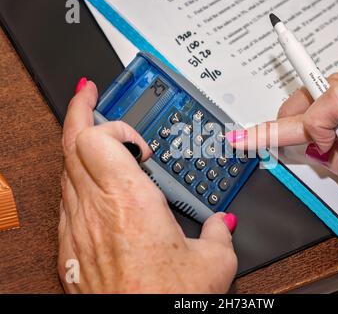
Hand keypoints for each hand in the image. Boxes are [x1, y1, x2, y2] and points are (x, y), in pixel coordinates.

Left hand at [59, 79, 237, 292]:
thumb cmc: (166, 299)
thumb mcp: (212, 262)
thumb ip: (219, 231)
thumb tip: (222, 222)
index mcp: (131, 201)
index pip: (99, 138)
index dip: (114, 126)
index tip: (135, 135)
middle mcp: (97, 209)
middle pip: (72, 142)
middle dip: (79, 111)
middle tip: (88, 95)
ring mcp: (78, 227)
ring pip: (64, 167)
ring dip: (77, 145)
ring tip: (91, 134)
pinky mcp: (71, 247)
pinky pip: (65, 198)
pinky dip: (76, 178)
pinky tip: (91, 182)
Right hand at [227, 73, 337, 219]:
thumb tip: (313, 152)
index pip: (337, 99)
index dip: (312, 122)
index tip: (306, 148)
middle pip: (320, 90)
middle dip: (287, 117)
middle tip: (259, 139)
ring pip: (323, 87)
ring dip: (299, 111)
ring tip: (284, 136)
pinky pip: (335, 92)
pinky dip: (315, 109)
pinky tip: (312, 129)